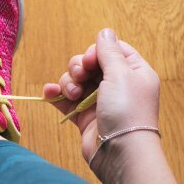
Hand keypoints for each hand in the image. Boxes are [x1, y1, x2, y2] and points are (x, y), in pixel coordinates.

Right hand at [42, 28, 160, 177]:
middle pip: (89, 64)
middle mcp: (117, 85)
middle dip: (78, 67)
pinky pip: (65, 99)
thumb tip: (105, 31)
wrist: (120, 152)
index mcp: (134, 72)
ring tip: (72, 94)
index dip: (96, 51)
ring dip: (68, 82)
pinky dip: (56, 94)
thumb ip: (109, 52)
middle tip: (80, 77)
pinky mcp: (84, 116)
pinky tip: (50, 93)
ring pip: (75, 80)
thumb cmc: (127, 111)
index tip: (91, 61)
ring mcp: (99, 101)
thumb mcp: (121, 74)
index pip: (112, 50)